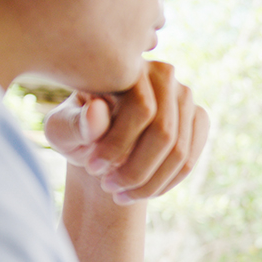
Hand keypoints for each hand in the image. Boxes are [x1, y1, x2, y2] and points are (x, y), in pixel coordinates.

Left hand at [44, 60, 208, 204]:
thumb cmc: (78, 131)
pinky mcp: (198, 118)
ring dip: (150, 182)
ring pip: (179, 151)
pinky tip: (142, 191)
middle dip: (136, 169)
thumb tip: (98, 111)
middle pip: (165, 132)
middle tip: (109, 188)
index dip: (117, 144)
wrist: (102, 139)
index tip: (90, 168)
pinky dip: (166, 183)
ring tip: (122, 194)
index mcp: (128, 67)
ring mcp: (185, 96)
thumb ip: (75, 123)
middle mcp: (163, 74)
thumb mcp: (62, 130)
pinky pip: (190, 160)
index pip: (141, 108)